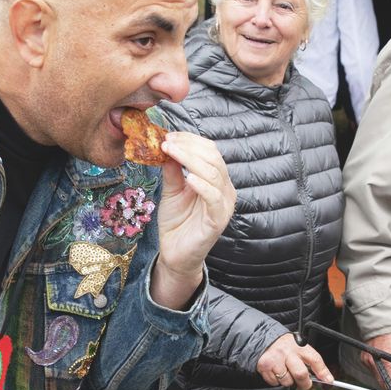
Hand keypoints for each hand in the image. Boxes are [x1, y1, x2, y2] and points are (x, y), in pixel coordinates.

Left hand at [149, 131, 236, 308]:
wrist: (175, 254)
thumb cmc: (177, 222)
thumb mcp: (172, 190)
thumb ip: (173, 170)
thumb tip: (166, 145)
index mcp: (216, 180)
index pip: (210, 151)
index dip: (190, 140)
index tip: (168, 135)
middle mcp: (224, 189)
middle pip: (213, 158)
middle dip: (189, 146)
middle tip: (166, 142)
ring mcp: (223, 205)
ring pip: (214, 174)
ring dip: (190, 159)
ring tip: (170, 152)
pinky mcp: (217, 220)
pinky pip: (213, 198)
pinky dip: (202, 185)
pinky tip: (188, 179)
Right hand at [257, 333, 333, 389]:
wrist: (264, 337)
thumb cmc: (285, 345)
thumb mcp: (300, 347)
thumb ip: (311, 362)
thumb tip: (326, 378)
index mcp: (299, 346)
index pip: (315, 359)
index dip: (323, 372)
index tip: (328, 380)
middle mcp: (287, 352)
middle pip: (301, 374)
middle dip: (305, 384)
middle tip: (304, 384)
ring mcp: (275, 359)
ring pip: (287, 381)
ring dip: (288, 381)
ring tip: (285, 371)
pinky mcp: (265, 366)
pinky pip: (275, 383)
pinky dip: (276, 381)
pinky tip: (276, 371)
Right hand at [361, 328, 390, 389]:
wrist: (383, 318)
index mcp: (388, 365)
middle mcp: (375, 365)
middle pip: (384, 384)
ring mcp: (367, 361)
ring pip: (378, 377)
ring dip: (387, 376)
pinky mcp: (364, 357)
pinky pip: (373, 369)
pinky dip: (380, 369)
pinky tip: (387, 361)